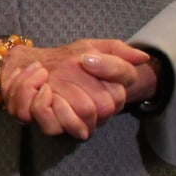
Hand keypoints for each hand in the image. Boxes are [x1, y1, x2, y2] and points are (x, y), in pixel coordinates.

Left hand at [1, 40, 146, 139]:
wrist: (32, 65)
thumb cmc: (66, 60)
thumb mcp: (91, 48)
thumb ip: (117, 50)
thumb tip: (142, 57)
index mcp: (113, 92)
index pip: (125, 82)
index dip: (108, 68)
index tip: (84, 58)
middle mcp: (99, 112)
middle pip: (104, 105)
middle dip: (79, 83)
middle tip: (57, 67)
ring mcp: (77, 123)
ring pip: (81, 117)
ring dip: (60, 92)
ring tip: (42, 74)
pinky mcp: (53, 127)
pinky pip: (51, 125)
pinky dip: (39, 102)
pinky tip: (35, 87)